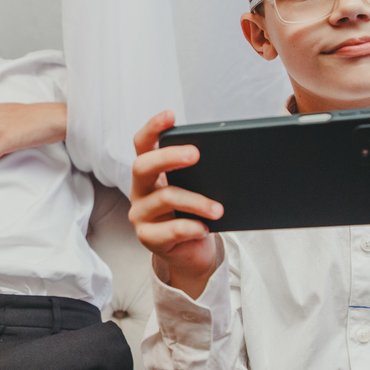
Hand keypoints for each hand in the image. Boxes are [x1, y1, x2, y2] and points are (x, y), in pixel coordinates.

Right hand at [129, 110, 222, 298]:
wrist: (191, 254)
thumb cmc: (195, 215)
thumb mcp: (196, 189)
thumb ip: (199, 172)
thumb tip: (230, 155)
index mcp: (150, 173)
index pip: (142, 144)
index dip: (153, 128)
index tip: (170, 115)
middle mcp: (139, 190)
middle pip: (143, 166)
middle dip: (169, 156)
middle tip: (195, 154)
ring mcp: (140, 215)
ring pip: (165, 198)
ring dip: (196, 201)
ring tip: (218, 208)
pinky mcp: (147, 238)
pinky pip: (170, 230)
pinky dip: (192, 227)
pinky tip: (206, 228)